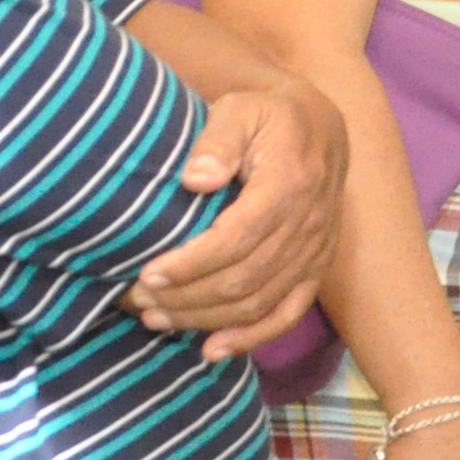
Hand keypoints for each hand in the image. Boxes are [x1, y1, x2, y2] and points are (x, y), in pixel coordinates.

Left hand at [130, 78, 347, 358]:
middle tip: (138, 299)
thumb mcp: (242, 110)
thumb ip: (218, 140)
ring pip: (258, 303)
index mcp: (289, 185)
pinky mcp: (316, 270)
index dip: (191, 263)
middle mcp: (307, 226)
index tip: (147, 273)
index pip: (237, 237)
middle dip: (186, 297)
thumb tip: (196, 180)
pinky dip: (251, 338)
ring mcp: (315, 252)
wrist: (321, 128)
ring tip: (156, 318)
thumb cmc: (269, 118)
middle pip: (244, 279)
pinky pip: (287, 314)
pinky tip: (211, 349)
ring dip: (205, 319)